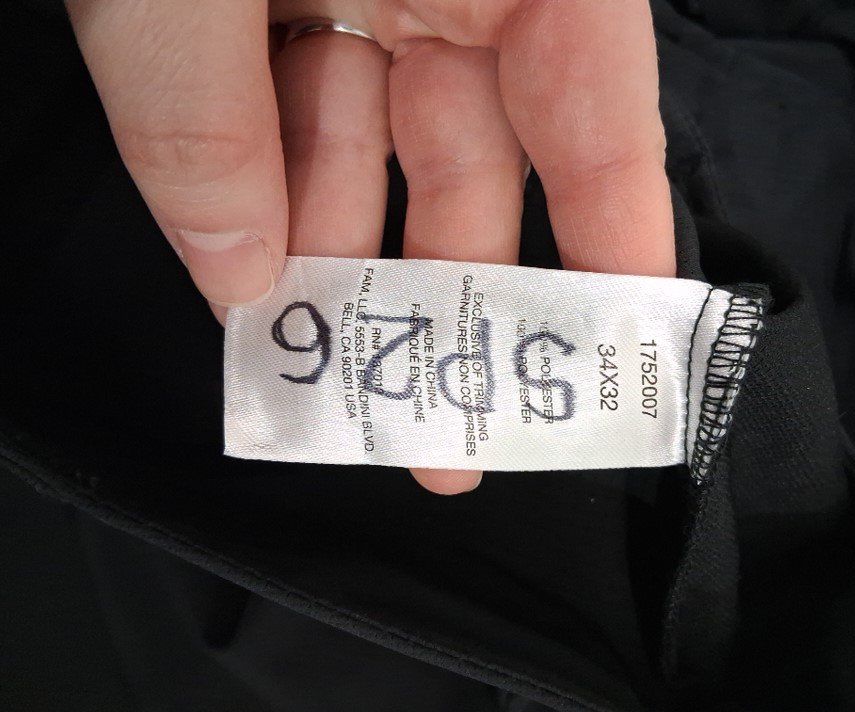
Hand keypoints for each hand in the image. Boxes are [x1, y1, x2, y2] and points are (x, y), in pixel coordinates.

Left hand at [66, 0, 674, 493]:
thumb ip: (202, 113)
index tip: (622, 354)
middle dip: (453, 298)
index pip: (603, 121)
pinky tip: (249, 270)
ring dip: (342, 260)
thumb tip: (233, 278)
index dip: (620, 245)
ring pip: (377, 151)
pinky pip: (292, 110)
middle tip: (445, 427)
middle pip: (483, 165)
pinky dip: (268, 189)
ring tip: (322, 372)